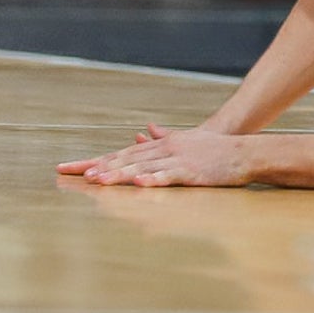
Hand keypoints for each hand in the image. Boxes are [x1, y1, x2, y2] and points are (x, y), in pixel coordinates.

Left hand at [57, 126, 256, 187]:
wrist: (242, 151)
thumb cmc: (213, 150)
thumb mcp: (185, 140)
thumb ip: (164, 136)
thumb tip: (145, 129)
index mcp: (160, 145)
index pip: (121, 152)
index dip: (96, 159)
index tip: (72, 167)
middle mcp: (163, 149)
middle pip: (124, 157)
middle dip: (97, 165)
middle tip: (72, 172)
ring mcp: (176, 159)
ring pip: (141, 166)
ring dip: (117, 173)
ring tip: (96, 180)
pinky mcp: (190, 171)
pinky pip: (168, 176)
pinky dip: (152, 179)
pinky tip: (138, 183)